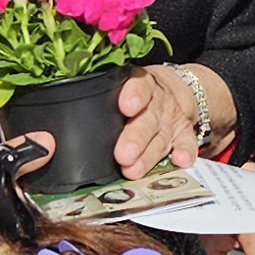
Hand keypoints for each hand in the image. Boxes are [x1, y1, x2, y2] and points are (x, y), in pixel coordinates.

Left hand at [111, 62, 218, 177]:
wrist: (179, 87)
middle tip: (122, 155)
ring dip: (148, 155)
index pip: (139, 85)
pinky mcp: (184, 131)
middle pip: (147, 119)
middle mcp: (158, 100)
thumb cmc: (139, 91)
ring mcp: (172, 117)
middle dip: (135, 138)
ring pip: (161, 136)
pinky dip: (185, 152)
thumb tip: (68, 122)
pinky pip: (187, 142)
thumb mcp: (124, 84)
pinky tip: (180, 161)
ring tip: (133, 170)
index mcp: (141, 83)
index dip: (134, 95)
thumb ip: (103, 98)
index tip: (126, 107)